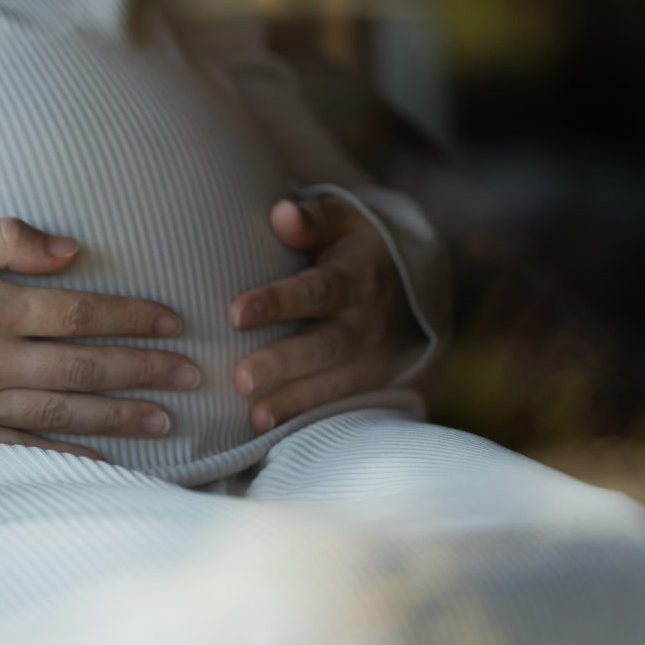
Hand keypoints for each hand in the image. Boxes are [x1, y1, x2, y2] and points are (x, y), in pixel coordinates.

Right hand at [0, 216, 199, 457]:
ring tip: (167, 420)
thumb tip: (71, 251)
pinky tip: (107, 463)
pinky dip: (67, 457)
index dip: (131, 316)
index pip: (78, 313)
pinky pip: (23, 449)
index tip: (172, 320)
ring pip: (63, 411)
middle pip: (83, 366)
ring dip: (120, 416)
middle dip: (144, 369)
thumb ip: (5, 237)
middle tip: (191, 373)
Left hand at [228, 197, 411, 431]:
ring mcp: (368, 358)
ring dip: (293, 401)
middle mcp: (362, 323)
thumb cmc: (354, 246)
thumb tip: (282, 214)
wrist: (409, 282)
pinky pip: (335, 403)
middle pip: (322, 346)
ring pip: (331, 384)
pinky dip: (304, 418)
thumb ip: (313, 217)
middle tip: (240, 379)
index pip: (313, 291)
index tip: (236, 314)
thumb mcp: (342, 220)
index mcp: (352, 279)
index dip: (276, 303)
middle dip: (282, 364)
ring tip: (255, 416)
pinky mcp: (367, 383)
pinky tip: (269, 430)